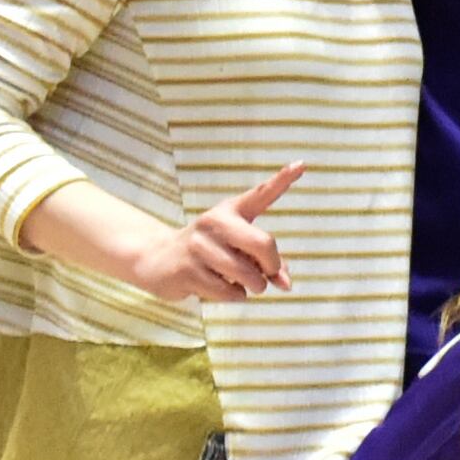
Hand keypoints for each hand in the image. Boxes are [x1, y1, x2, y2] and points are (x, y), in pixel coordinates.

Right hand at [131, 161, 305, 302]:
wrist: (157, 260)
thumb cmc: (210, 253)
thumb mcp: (239, 250)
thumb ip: (268, 263)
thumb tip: (285, 285)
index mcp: (231, 211)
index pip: (261, 194)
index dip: (282, 180)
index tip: (302, 164)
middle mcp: (215, 222)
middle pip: (264, 244)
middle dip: (272, 266)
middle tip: (266, 273)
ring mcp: (199, 245)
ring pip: (249, 275)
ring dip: (252, 287)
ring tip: (236, 280)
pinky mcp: (188, 270)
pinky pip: (230, 292)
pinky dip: (234, 296)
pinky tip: (218, 285)